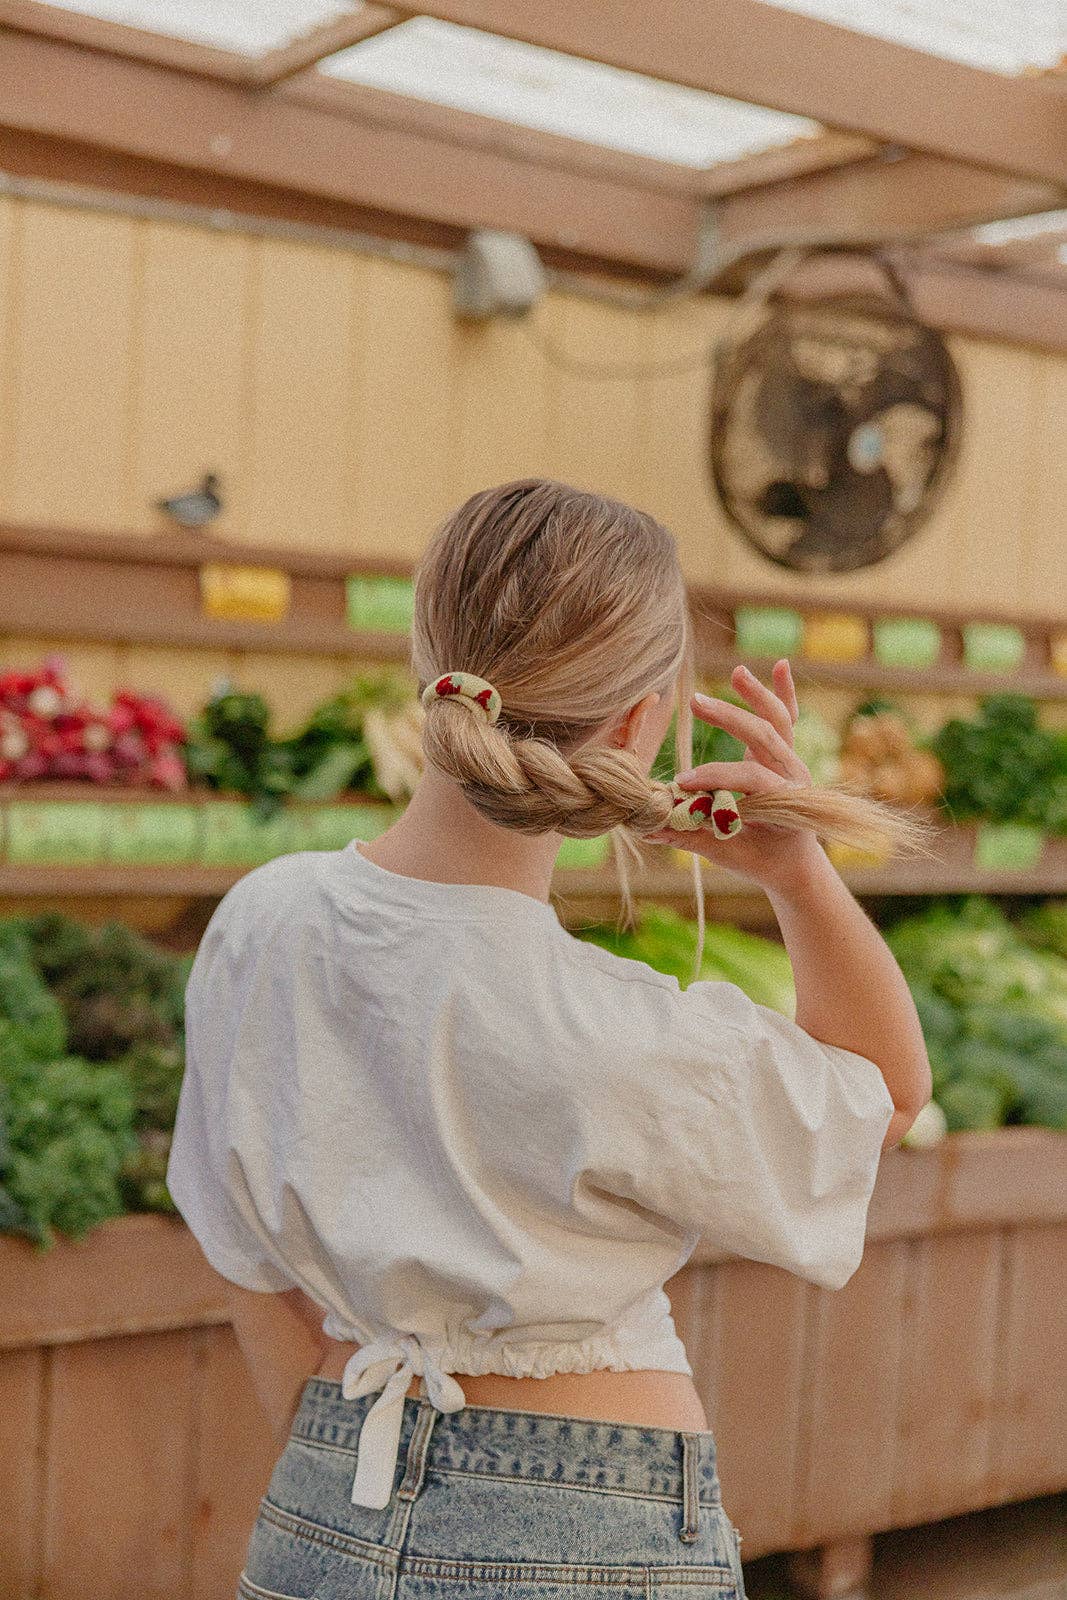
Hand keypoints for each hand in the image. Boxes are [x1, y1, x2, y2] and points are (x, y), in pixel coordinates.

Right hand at [644, 660, 825, 891]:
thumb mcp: (729, 855)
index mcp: (786, 803)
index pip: (750, 777)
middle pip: (765, 735)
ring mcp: (793, 761)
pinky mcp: (786, 753)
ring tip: (737, 672)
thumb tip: (649, 827)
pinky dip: (784, 692)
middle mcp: (795, 776)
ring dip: (756, 694)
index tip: (682, 781)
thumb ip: (692, 837)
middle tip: (695, 703)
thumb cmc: (760, 861)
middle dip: (730, 718)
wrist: (794, 863)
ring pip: (778, 720)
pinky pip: (788, 718)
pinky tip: (781, 664)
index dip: (716, 776)